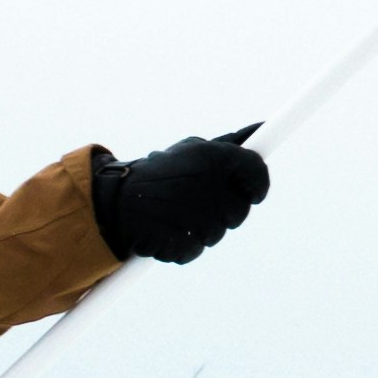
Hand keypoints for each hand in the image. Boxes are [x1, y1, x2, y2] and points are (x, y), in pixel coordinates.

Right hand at [89, 124, 270, 267]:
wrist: (116, 200)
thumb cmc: (161, 173)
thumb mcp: (194, 151)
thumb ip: (231, 144)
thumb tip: (261, 128)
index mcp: (214, 158)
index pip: (256, 173)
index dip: (256, 185)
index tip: (253, 191)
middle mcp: (209, 186)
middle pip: (239, 209)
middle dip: (223, 207)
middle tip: (196, 199)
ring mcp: (198, 218)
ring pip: (218, 232)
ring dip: (201, 226)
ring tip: (175, 211)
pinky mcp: (184, 244)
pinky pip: (195, 249)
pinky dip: (183, 244)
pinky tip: (166, 228)